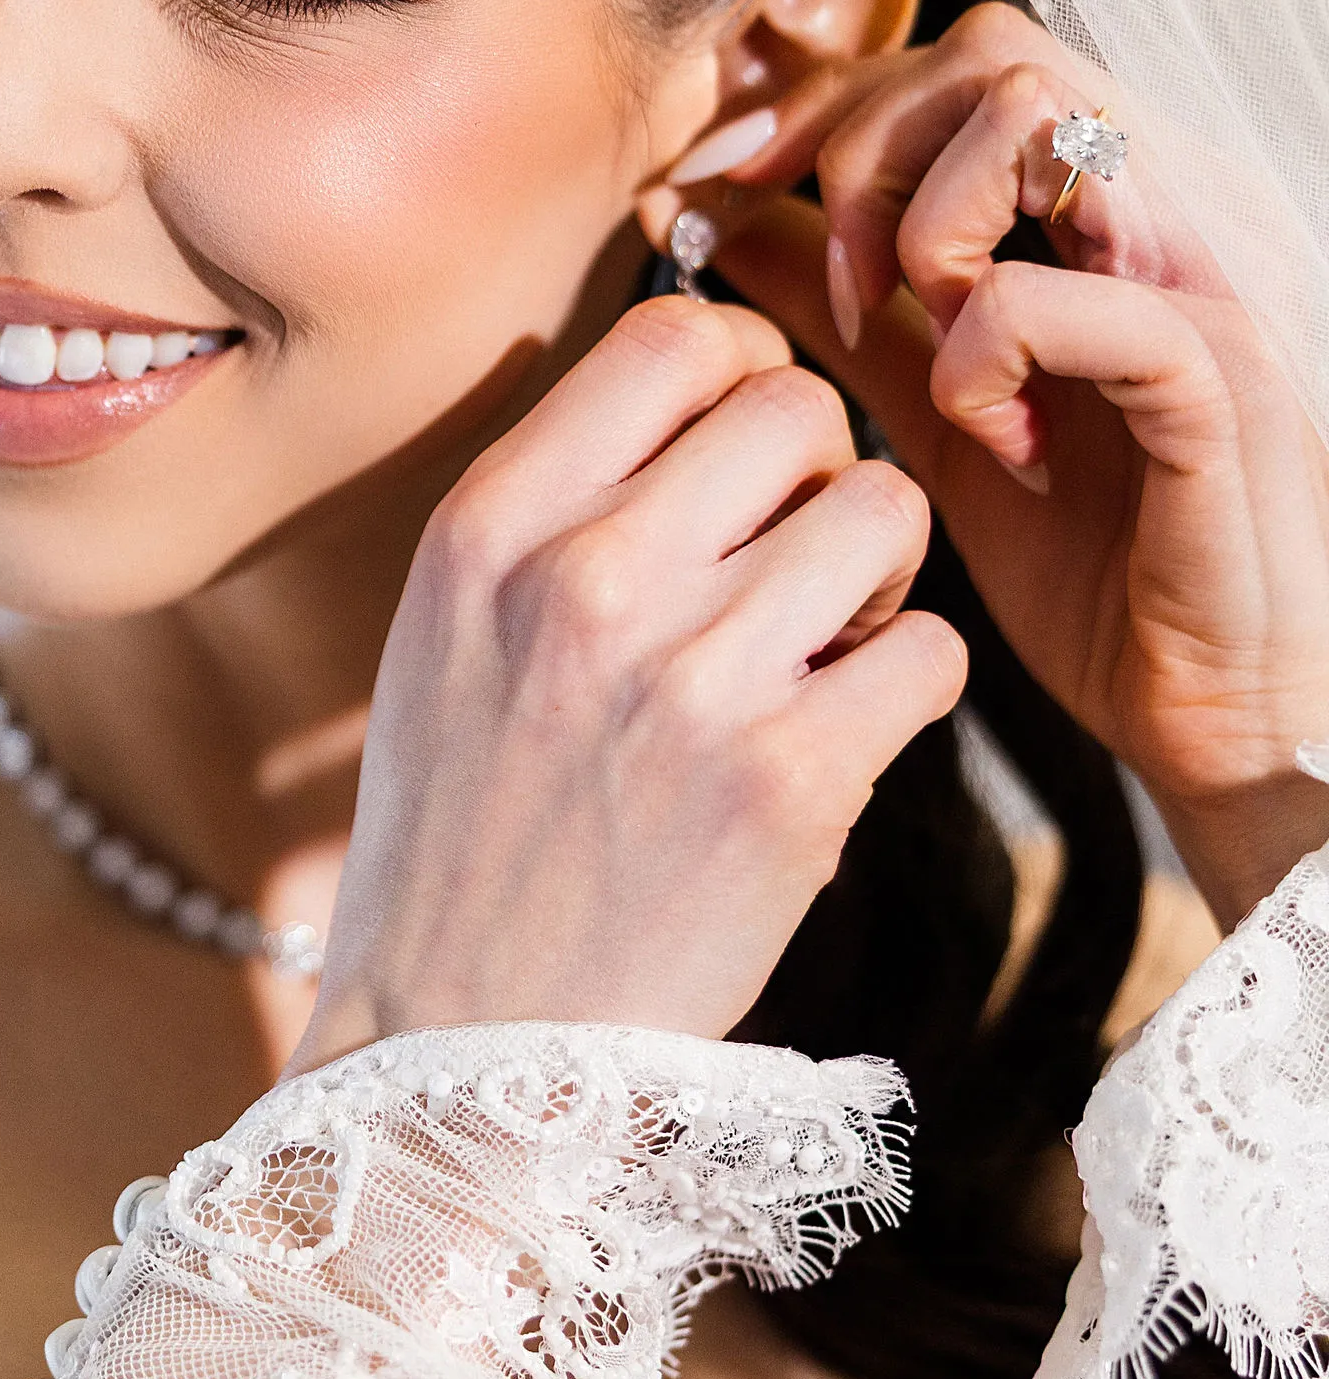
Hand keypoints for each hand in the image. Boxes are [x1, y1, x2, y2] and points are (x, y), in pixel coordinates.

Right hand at [293, 297, 964, 1067]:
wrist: (459, 1041)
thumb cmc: (463, 827)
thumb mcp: (447, 627)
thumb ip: (550, 498)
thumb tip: (689, 369)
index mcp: (491, 527)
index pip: (676, 336)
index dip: (741, 370)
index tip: (741, 447)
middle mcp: (585, 580)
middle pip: (798, 408)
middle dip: (820, 473)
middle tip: (789, 564)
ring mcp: (691, 681)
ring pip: (888, 511)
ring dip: (876, 575)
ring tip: (820, 649)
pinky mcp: (788, 785)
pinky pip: (932, 652)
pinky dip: (905, 686)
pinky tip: (839, 733)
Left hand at [689, 3, 1328, 927]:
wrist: (1216, 712)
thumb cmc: (1097, 571)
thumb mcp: (933, 410)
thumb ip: (842, 302)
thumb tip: (715, 211)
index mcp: (1115, 208)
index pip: (962, 56)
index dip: (826, 105)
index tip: (726, 190)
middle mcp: (1176, 210)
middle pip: (995, 53)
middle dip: (866, 154)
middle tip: (834, 296)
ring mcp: (1208, 280)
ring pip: (1042, 120)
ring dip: (930, 232)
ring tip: (921, 351)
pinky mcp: (1221, 381)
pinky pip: (1063, 296)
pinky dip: (983, 354)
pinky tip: (996, 442)